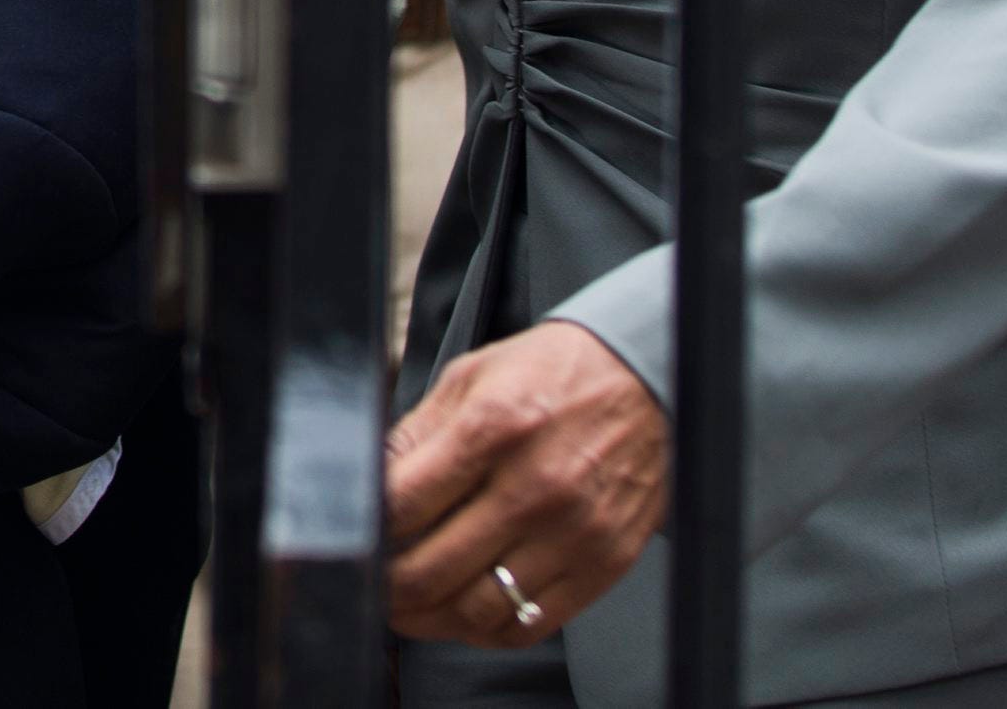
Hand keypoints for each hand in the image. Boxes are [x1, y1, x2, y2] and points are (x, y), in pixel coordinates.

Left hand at [385, 322, 669, 647]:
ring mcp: (572, 533)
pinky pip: (530, 626)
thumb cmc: (553, 374)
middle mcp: (535, 487)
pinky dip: (484, 631)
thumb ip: (416, 435)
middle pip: (431, 571)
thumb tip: (371, 484)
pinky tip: (463, 613)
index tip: (361, 536)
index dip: (370, 530)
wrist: (645, 381)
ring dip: (427, 620)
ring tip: (408, 606)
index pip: (404, 506)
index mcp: (494, 427)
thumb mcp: (470, 378)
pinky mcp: (602, 564)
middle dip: (386, 587)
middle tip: (373, 583)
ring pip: (476, 611)